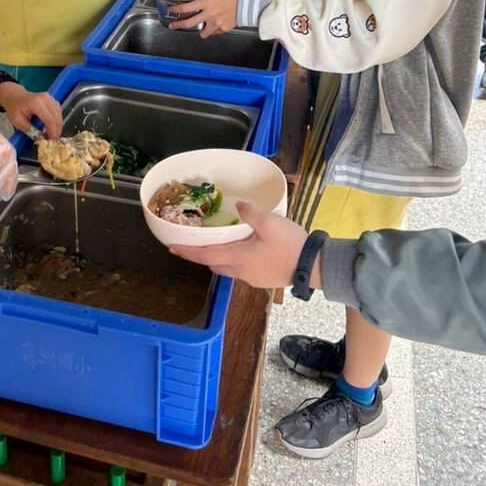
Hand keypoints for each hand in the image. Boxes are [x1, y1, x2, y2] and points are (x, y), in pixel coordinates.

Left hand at [0, 82, 62, 139]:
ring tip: (50, 134)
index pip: (49, 119)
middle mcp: (45, 99)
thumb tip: (41, 139)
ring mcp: (50, 98)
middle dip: (56, 130)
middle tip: (52, 139)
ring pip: (59, 115)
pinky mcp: (51, 99)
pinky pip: (58, 111)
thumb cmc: (14, 108)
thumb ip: (30, 130)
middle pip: (56, 117)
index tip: (51, 140)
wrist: (14, 96)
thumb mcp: (17, 121)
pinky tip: (51, 126)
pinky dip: (56, 120)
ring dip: (57, 126)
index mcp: (36, 104)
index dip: (52, 131)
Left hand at [168, 0, 240, 36]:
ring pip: (203, 32)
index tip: (171, 10)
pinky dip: (213, 30)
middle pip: (190, 23)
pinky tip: (214, 25)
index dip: (177, 9)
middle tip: (172, 26)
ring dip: (200, 31)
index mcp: (207, 3)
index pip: (187, 7)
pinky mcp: (224, 29)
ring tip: (200, 29)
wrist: (250, 2)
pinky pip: (215, 32)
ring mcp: (216, 23)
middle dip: (179, 25)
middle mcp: (209, 15)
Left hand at [169, 202, 311, 288]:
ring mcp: (253, 278)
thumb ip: (251, 214)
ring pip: (228, 269)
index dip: (188, 251)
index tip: (172, 248)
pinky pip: (242, 270)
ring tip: (219, 244)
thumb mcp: (270, 222)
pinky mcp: (264, 279)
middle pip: (214, 264)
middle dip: (202, 255)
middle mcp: (241, 272)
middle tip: (194, 243)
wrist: (314, 266)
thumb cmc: (291, 245)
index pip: (205, 255)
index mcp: (238, 258)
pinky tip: (245, 250)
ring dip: (219, 258)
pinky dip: (235, 260)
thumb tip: (238, 206)